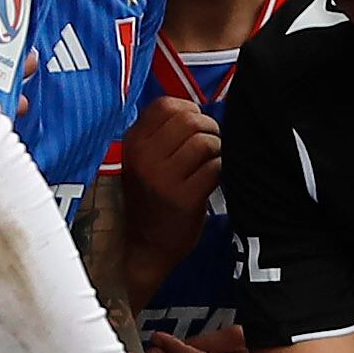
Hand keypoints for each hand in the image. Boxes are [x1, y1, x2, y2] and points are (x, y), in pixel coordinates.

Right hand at [121, 97, 221, 242]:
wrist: (145, 247)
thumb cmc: (151, 200)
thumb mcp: (142, 161)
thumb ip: (161, 134)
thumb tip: (197, 111)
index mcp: (132, 143)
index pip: (166, 105)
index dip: (189, 110)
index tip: (195, 126)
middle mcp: (144, 157)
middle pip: (190, 119)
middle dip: (210, 129)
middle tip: (211, 145)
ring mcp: (162, 178)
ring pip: (205, 142)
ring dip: (217, 149)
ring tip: (212, 162)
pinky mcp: (184, 198)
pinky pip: (215, 167)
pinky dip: (221, 170)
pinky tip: (212, 180)